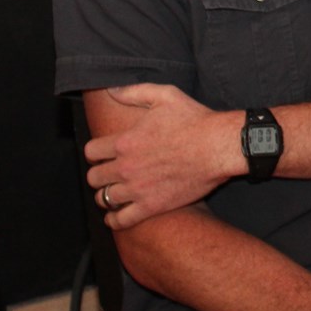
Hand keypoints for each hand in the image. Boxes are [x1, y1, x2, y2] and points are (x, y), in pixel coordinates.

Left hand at [85, 83, 239, 229]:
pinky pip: (121, 221)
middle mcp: (126, 167)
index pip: (91, 152)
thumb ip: (133, 93)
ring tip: (115, 193)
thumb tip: (110, 90)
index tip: (104, 153)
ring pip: (104, 199)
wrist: (219, 147)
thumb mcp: (164, 96)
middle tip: (109, 173)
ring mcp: (138, 189)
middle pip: (93, 177)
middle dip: (99, 174)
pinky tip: (117, 215)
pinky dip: (115, 220)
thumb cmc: (195, 120)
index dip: (95, 152)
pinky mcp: (152, 206)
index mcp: (124, 142)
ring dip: (106, 195)